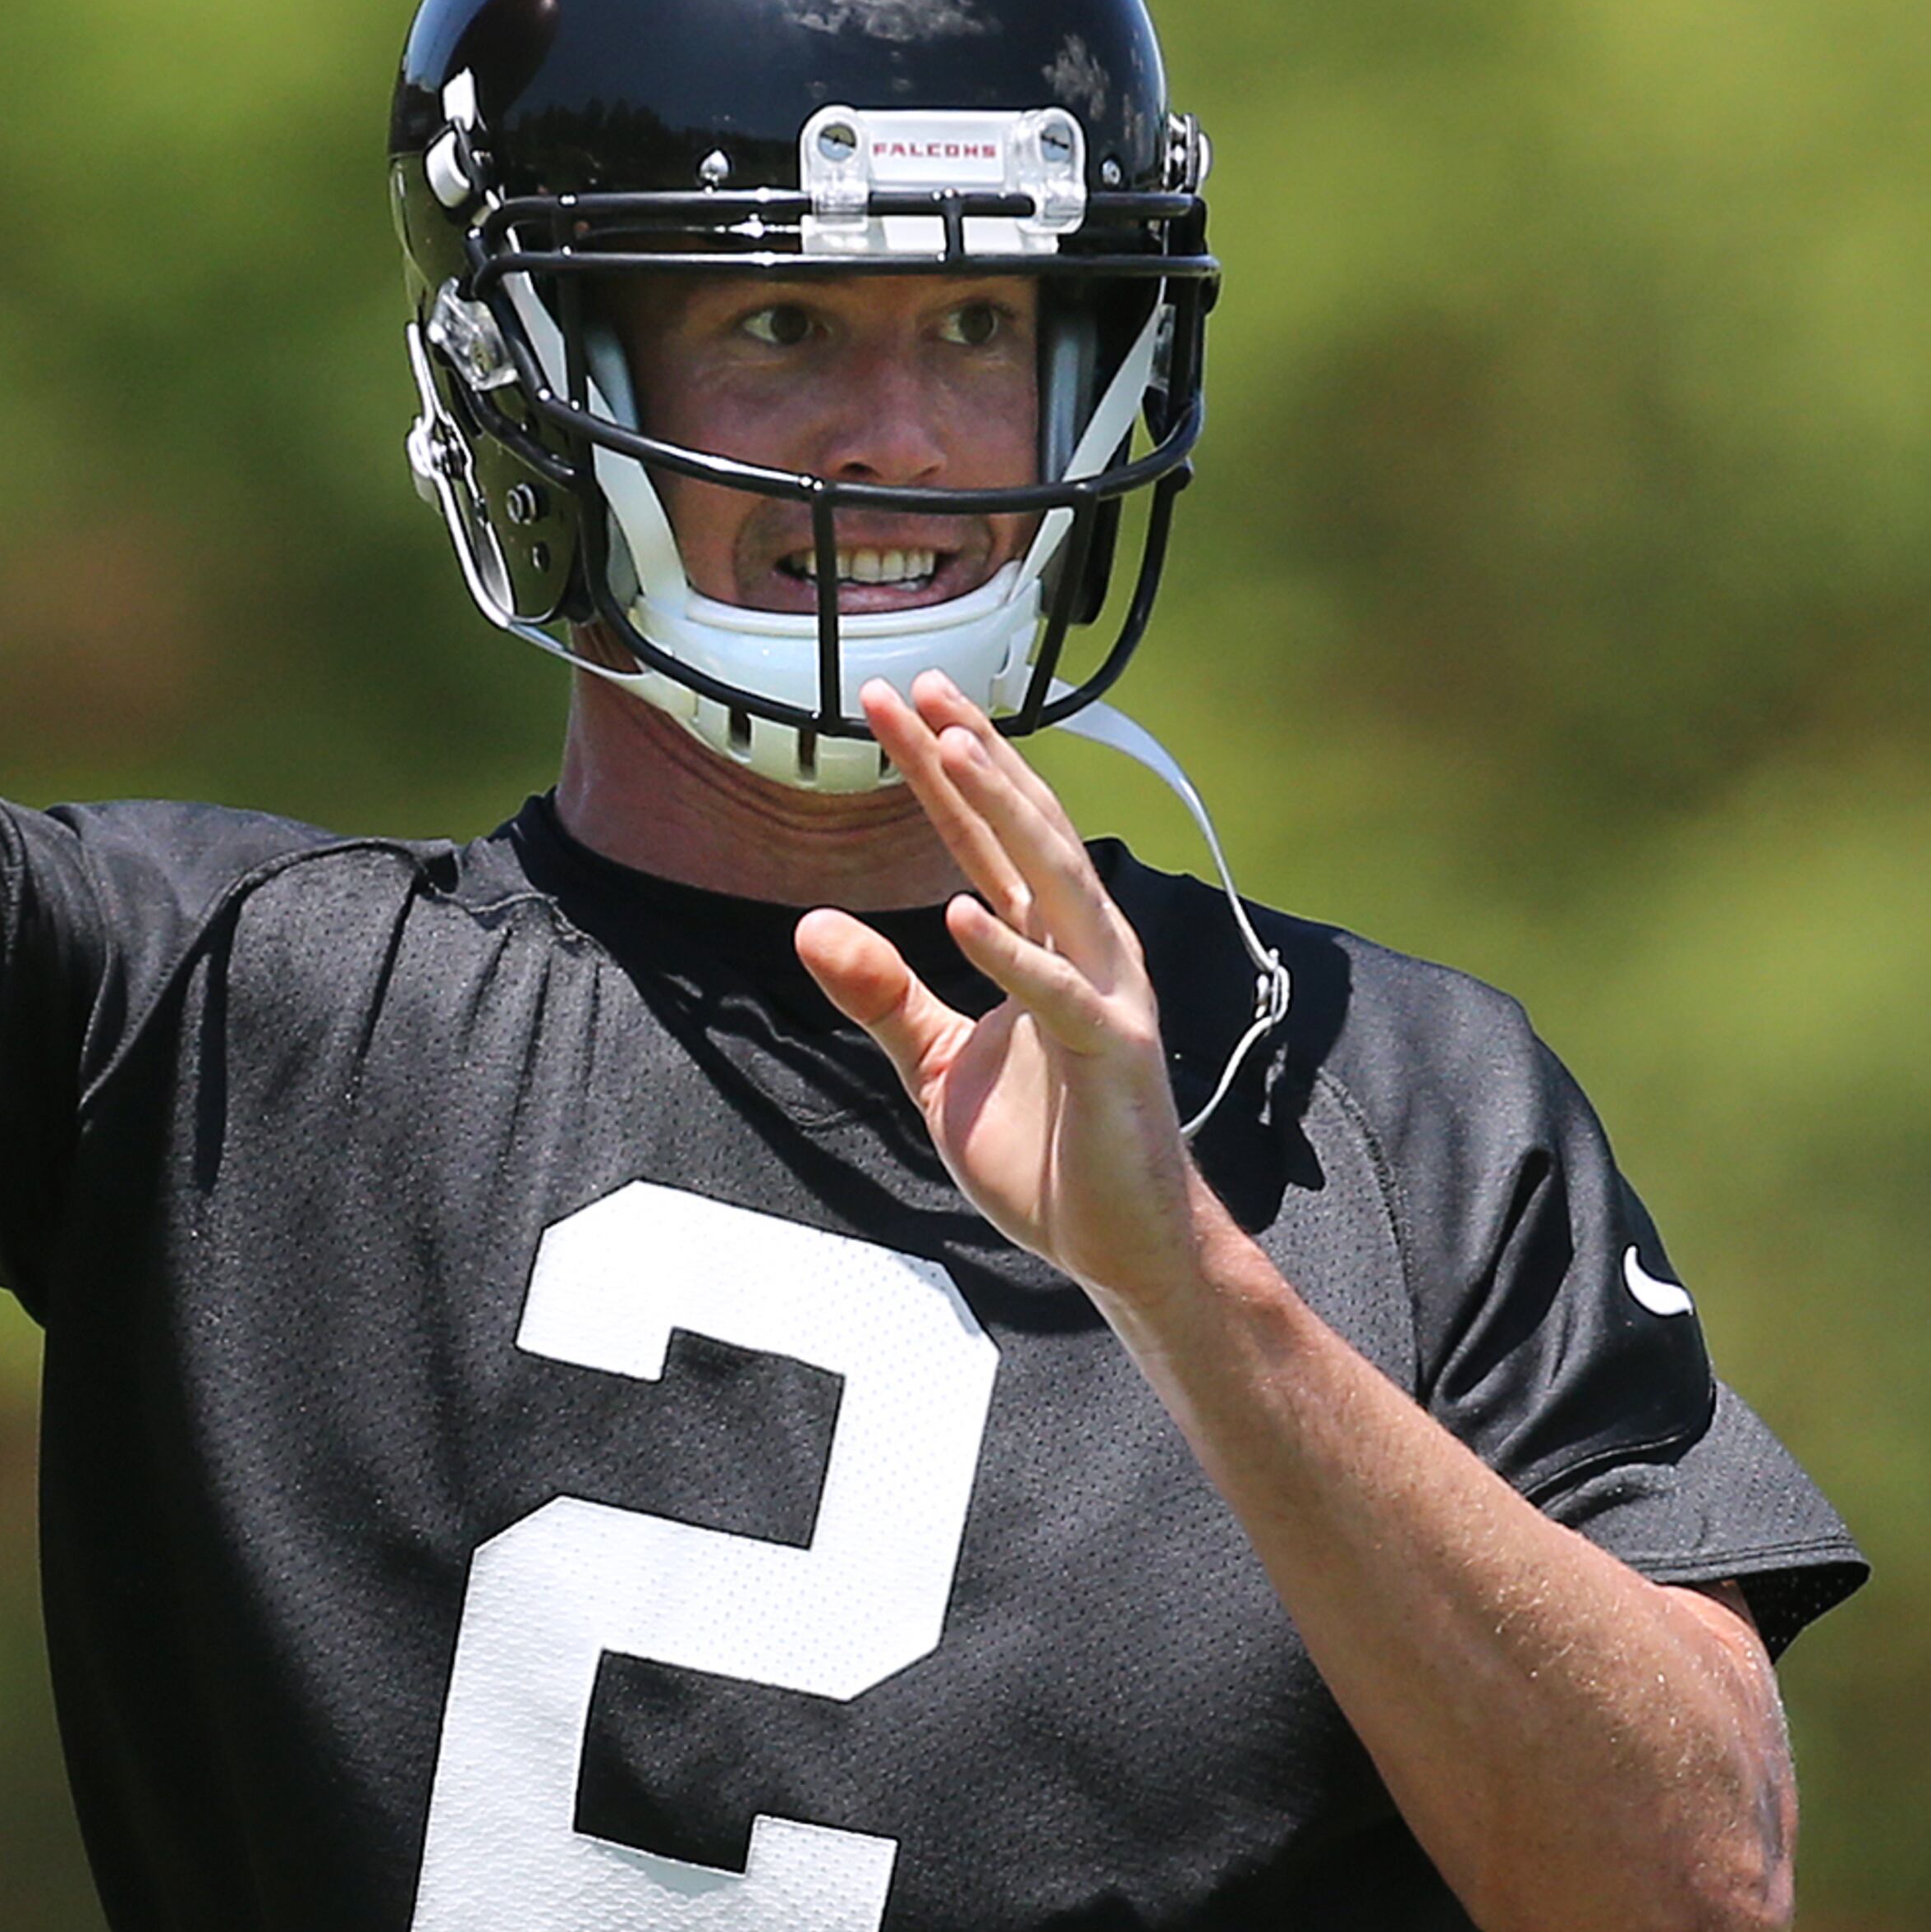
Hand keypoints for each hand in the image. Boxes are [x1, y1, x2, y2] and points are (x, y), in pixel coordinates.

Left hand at [795, 672, 1204, 1314]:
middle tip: (916, 688)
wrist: (1120, 1243)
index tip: (891, 703)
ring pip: (1052, 884)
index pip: (981, 839)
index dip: (937, 772)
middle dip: (969, 759)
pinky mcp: (1111, 1056)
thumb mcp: (936, 1064)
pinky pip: (1056, 995)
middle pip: (1021, 834)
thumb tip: (810, 923)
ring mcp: (1104, 996)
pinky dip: (1010, 955)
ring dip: (1000, 814)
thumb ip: (882, 995)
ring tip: (948, 752)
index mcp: (1043, 942)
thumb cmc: (1045, 1150)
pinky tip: (959, 911)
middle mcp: (1082, 949)